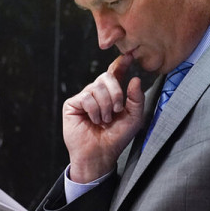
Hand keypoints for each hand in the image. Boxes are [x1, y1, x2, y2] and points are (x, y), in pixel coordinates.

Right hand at [63, 54, 144, 182]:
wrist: (100, 154)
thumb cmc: (116, 138)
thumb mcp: (134, 118)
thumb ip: (137, 99)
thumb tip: (135, 79)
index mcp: (112, 94)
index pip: (115, 73)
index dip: (121, 63)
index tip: (128, 56)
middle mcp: (97, 93)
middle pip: (106, 77)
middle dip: (116, 94)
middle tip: (117, 110)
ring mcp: (84, 97)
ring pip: (97, 87)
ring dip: (105, 106)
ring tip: (104, 120)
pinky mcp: (72, 104)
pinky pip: (86, 97)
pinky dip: (94, 110)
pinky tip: (93, 120)